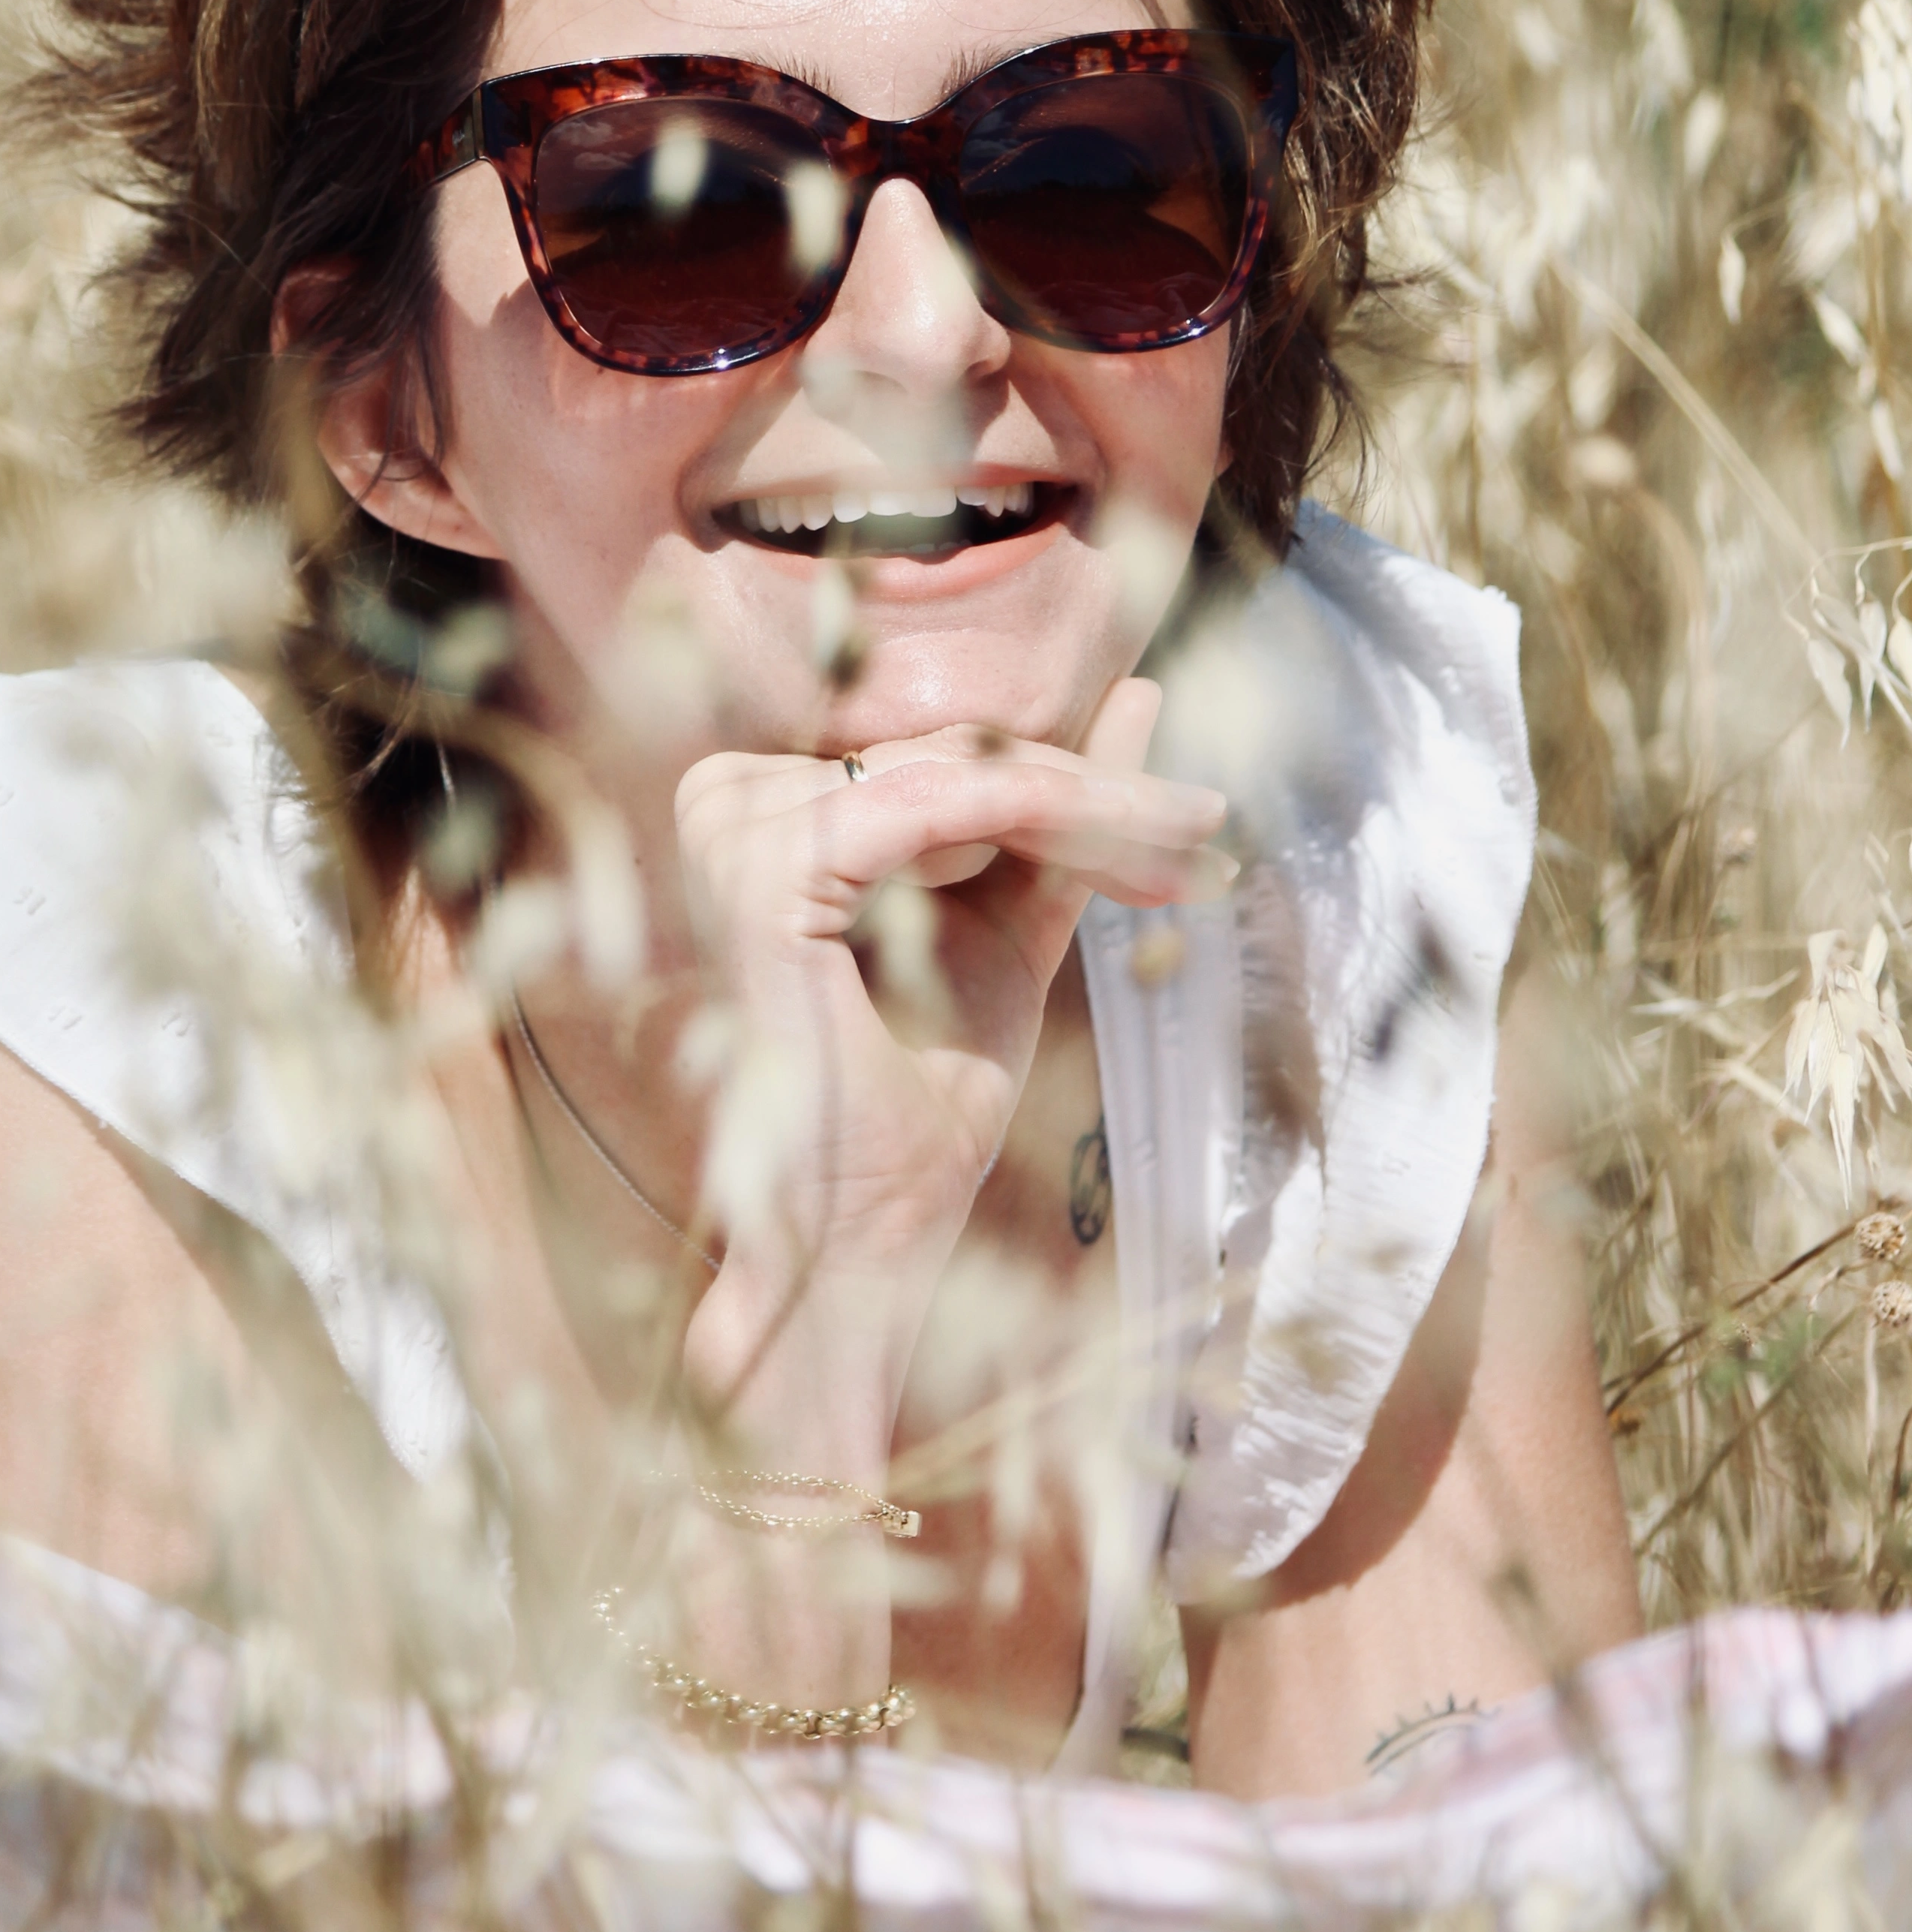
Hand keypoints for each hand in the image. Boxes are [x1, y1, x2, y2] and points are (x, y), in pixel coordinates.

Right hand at [672, 682, 1227, 1423]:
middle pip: (950, 749)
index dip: (1072, 779)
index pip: (937, 751)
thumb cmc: (921, 1097)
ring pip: (956, 767)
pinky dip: (1044, 818)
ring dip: (1088, 808)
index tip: (1194, 818)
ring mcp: (730, 831)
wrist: (866, 1239)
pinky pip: (937, 802)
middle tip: (1205, 833)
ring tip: (1178, 860)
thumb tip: (1139, 691)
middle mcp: (726, 802)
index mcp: (763, 813)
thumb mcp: (1009, 929)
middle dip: (1096, 795)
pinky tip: (1119, 858)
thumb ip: (1058, 817)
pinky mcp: (761, 872)